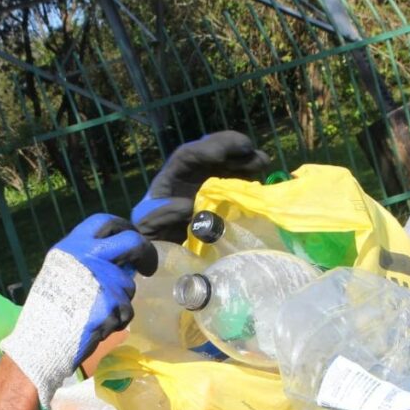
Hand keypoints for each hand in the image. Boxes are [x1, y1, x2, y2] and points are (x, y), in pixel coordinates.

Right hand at [0, 214, 156, 408]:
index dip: (124, 227)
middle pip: (132, 242)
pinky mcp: (112, 303)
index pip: (105, 222)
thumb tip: (119, 260)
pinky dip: (118, 321)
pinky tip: (98, 326)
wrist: (41, 341)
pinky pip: (127, 311)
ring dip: (120, 301)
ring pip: (128, 285)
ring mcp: (103, 279)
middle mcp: (89, 257)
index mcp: (72, 246)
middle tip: (148, 267)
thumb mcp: (59, 272)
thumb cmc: (48, 310)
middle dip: (146, 253)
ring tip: (96, 314)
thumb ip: (86, 261)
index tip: (132, 237)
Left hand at [132, 131, 270, 242]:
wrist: (159, 260)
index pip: (186, 156)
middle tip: (250, 151)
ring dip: (244, 161)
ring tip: (262, 163)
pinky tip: (261, 182)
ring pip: (227, 166)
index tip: (221, 154)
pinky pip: (237, 185)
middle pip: (211, 155)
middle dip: (231, 149)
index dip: (204, 150)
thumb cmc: (150, 241)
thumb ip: (160, 215)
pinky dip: (249, 180)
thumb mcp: (147, 228)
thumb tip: (187, 206)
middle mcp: (189, 179)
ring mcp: (208, 188)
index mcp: (169, 181)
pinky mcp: (223, 202)